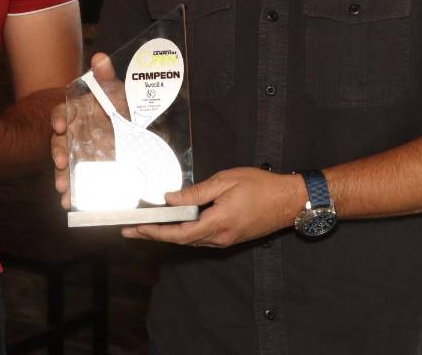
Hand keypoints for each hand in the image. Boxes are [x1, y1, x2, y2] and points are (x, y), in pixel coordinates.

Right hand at [51, 52, 119, 210]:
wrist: (131, 126)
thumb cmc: (118, 105)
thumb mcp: (116, 90)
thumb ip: (106, 76)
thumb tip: (100, 57)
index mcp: (77, 113)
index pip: (61, 113)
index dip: (59, 119)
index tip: (60, 126)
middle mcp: (73, 134)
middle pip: (60, 143)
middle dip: (58, 154)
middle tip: (60, 164)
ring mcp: (79, 153)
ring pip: (65, 165)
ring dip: (62, 177)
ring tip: (64, 191)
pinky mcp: (88, 169)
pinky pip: (77, 180)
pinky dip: (73, 191)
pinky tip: (71, 202)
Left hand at [122, 167, 302, 247]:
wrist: (289, 200)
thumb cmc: (261, 186)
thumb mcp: (225, 181)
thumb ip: (196, 192)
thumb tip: (171, 198)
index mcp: (217, 222)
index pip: (178, 233)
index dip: (154, 232)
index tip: (135, 229)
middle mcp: (220, 237)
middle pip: (180, 240)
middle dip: (154, 235)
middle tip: (132, 230)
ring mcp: (226, 240)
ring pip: (190, 241)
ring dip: (168, 235)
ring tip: (147, 228)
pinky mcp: (230, 238)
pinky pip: (202, 239)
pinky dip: (184, 233)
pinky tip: (175, 225)